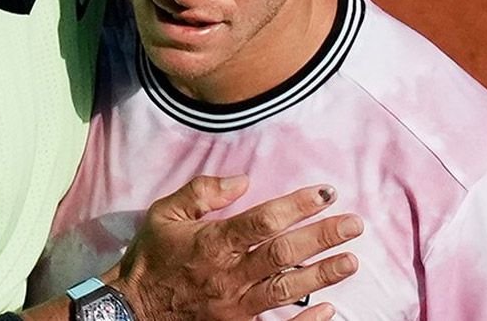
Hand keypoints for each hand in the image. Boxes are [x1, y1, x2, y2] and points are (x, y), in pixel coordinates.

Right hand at [111, 176, 361, 320]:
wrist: (132, 309)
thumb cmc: (151, 257)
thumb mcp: (166, 213)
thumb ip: (203, 192)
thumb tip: (243, 179)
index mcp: (212, 242)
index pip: (263, 220)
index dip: (297, 206)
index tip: (327, 193)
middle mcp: (228, 275)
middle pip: (283, 254)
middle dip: (322, 237)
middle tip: (355, 225)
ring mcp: (234, 306)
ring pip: (286, 289)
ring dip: (322, 275)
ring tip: (352, 261)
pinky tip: (329, 309)